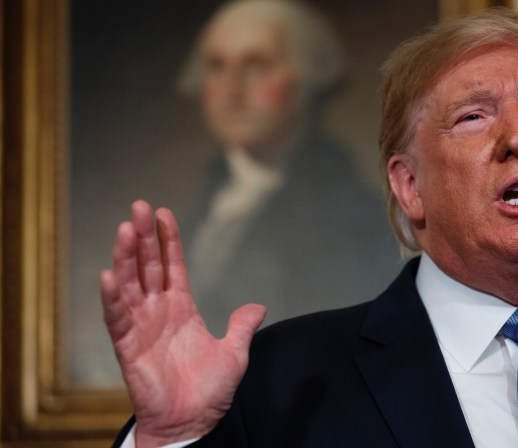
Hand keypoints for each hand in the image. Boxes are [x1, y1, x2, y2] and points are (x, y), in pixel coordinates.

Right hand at [100, 200, 265, 446]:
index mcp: (182, 309)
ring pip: (129, 285)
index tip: (164, 213)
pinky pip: (117, 319)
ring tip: (125, 229)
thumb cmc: (208, 392)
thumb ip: (242, 327)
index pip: (173, 266)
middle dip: (143, 237)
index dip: (168, 240)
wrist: (192, 423)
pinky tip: (108, 275)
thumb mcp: (234, 354)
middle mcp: (158, 312)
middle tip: (138, 207)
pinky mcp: (128, 347)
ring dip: (125, 258)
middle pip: (147, 267)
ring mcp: (141, 327)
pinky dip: (111, 299)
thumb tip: (258, 306)